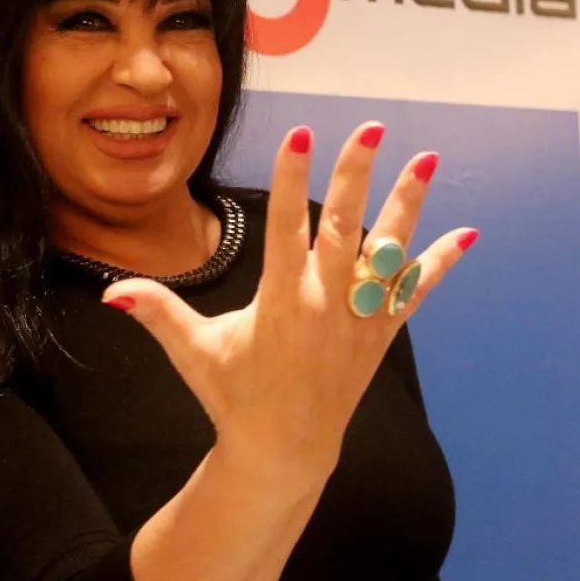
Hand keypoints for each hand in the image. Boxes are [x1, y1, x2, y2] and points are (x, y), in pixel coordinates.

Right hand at [100, 122, 477, 480]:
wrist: (283, 452)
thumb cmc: (233, 396)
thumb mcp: (193, 353)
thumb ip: (157, 313)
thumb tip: (112, 290)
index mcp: (279, 302)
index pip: (285, 228)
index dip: (290, 180)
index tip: (300, 134)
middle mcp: (324, 304)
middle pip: (344, 228)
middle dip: (357, 175)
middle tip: (371, 127)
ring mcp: (358, 319)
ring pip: (388, 253)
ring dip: (408, 205)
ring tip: (428, 159)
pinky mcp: (379, 335)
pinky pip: (414, 293)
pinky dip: (439, 264)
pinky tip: (467, 234)